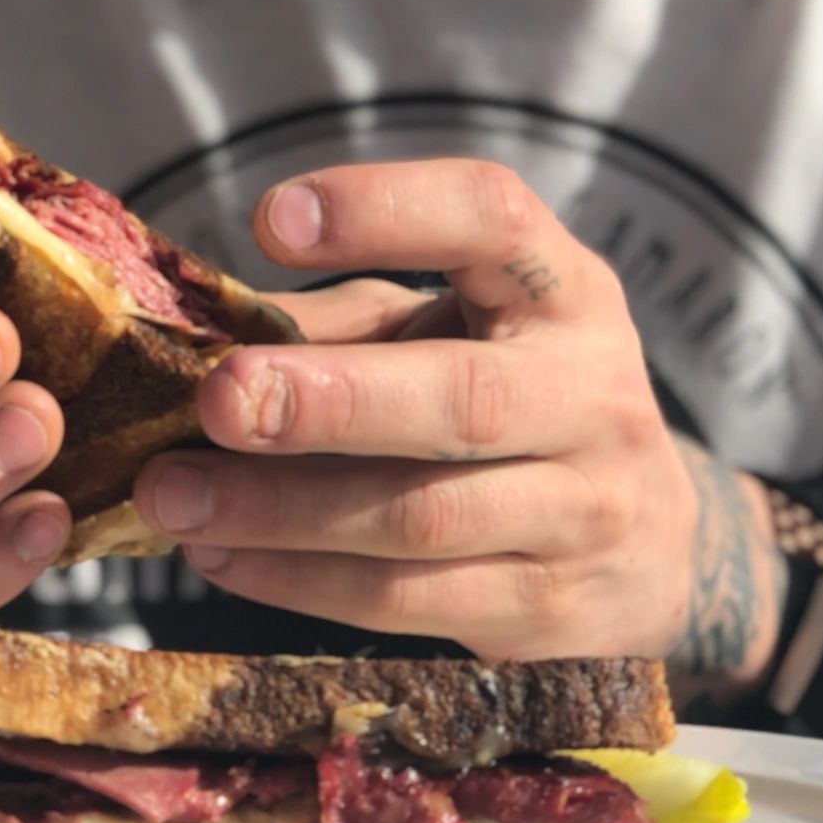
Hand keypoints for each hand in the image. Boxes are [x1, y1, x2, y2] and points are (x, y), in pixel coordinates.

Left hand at [133, 160, 776, 675]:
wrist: (650, 549)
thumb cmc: (504, 403)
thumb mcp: (445, 334)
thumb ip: (336, 324)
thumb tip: (184, 329)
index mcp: (561, 291)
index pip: (489, 220)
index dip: (385, 211)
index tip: (270, 218)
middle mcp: (593, 393)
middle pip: (464, 400)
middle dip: (330, 402)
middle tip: (217, 399)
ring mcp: (584, 511)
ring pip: (422, 516)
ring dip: (282, 511)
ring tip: (173, 497)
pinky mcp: (549, 610)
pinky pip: (408, 600)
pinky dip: (298, 581)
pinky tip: (220, 557)